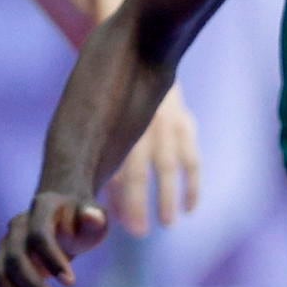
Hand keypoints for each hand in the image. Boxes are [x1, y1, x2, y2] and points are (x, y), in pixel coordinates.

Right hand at [0, 186, 107, 286]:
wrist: (65, 220)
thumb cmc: (83, 221)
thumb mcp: (95, 217)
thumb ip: (95, 217)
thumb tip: (92, 216)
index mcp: (41, 208)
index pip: (38, 236)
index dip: (52, 260)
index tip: (72, 284)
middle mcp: (16, 227)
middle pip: (15, 261)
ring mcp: (5, 247)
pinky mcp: (2, 267)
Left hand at [105, 86, 205, 232]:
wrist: (141, 54)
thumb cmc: (111, 101)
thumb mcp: (100, 119)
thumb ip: (99, 153)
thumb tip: (94, 200)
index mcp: (114, 124)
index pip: (114, 167)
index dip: (115, 197)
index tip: (116, 224)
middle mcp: (140, 124)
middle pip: (140, 170)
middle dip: (139, 203)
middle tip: (138, 232)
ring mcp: (167, 123)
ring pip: (168, 166)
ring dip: (169, 197)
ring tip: (167, 224)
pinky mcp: (186, 124)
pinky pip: (192, 158)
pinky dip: (193, 184)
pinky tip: (189, 208)